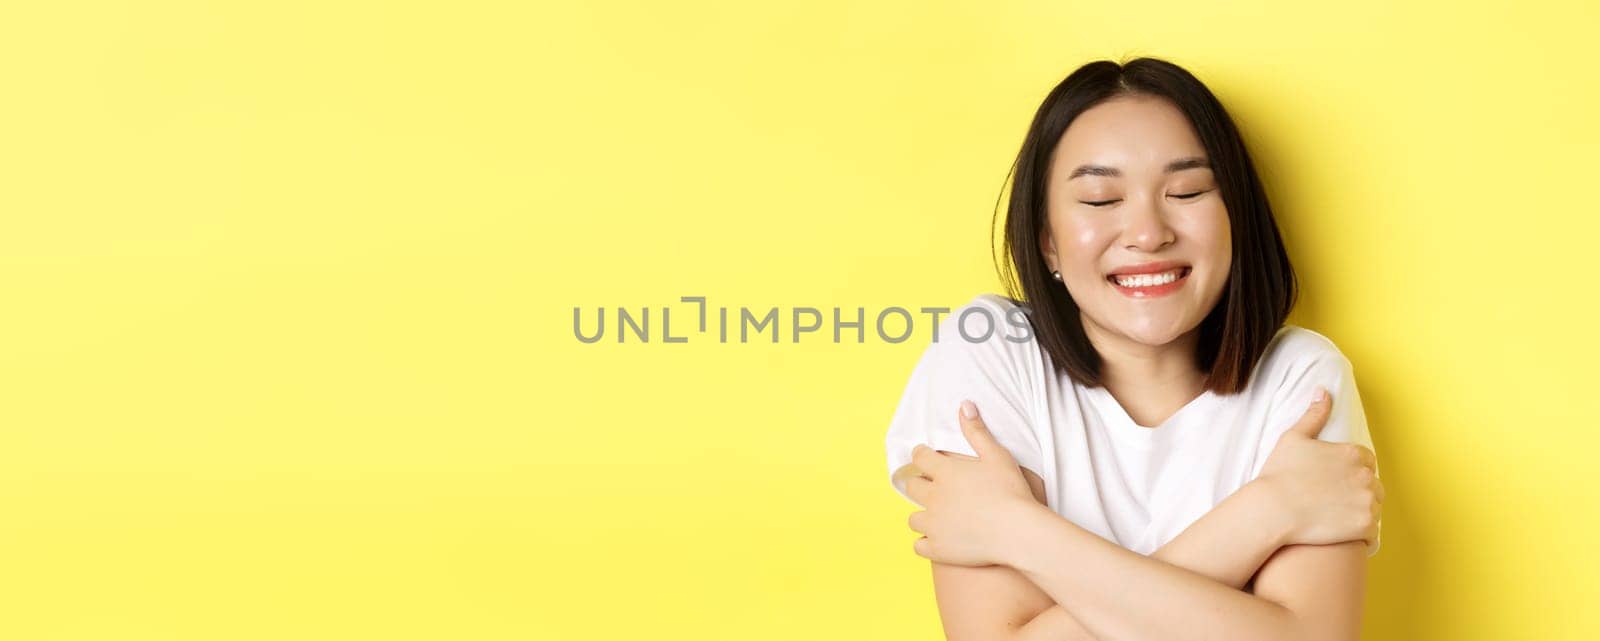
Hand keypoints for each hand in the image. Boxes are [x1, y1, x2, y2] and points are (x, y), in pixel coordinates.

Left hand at [904, 400, 1039, 566]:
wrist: (1018, 531)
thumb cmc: (1011, 491)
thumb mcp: (997, 455)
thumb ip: (977, 431)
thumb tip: (964, 404)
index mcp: (944, 473)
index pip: (919, 457)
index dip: (921, 455)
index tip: (924, 456)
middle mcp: (933, 498)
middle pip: (912, 486)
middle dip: (917, 483)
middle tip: (927, 484)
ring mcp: (934, 525)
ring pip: (913, 518)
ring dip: (920, 515)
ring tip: (932, 515)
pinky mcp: (938, 549)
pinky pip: (919, 546)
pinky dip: (925, 543)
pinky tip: (935, 540)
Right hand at [1256, 387, 1383, 548]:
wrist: (1272, 510)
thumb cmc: (1279, 473)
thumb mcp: (1294, 438)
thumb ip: (1314, 414)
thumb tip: (1323, 391)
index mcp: (1353, 453)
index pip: (1366, 462)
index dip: (1350, 472)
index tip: (1333, 482)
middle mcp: (1366, 476)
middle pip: (1373, 486)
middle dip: (1358, 493)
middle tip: (1333, 502)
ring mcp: (1368, 502)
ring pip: (1374, 509)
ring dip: (1361, 513)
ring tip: (1336, 518)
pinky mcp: (1365, 527)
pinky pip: (1373, 534)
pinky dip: (1362, 536)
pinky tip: (1342, 534)